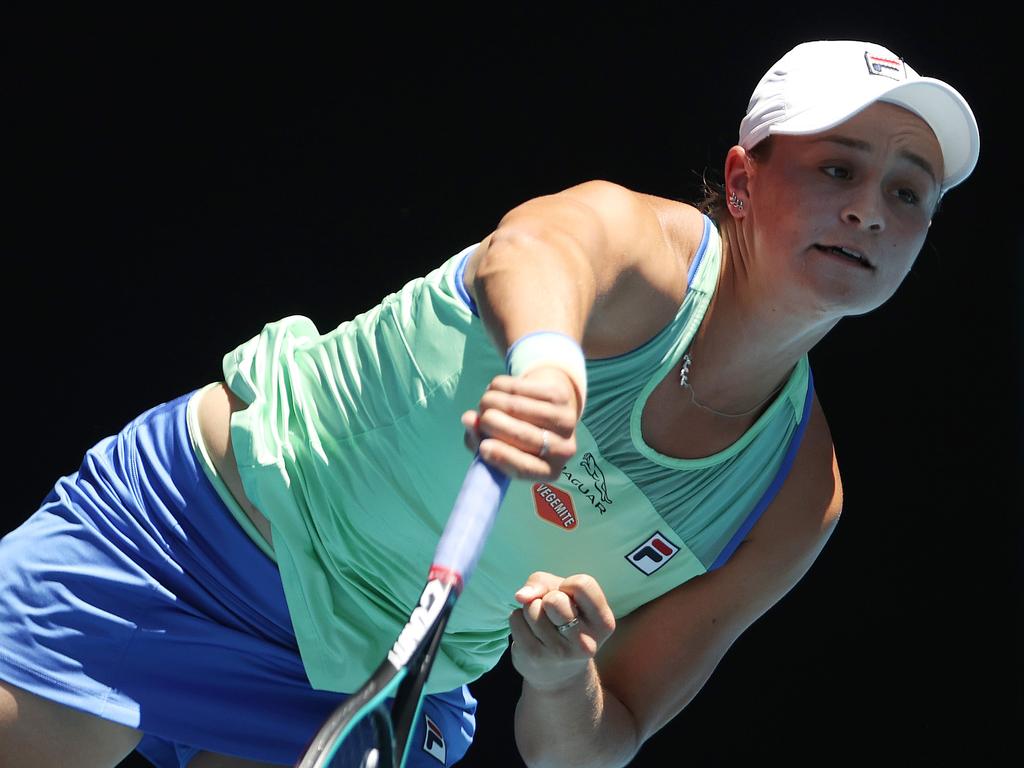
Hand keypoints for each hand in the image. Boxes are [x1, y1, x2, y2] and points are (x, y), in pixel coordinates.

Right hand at [461, 366, 578, 480]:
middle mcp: (563, 450)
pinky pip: (519, 387)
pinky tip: (496, 389)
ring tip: (485, 403)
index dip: (503, 457)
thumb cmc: (515, 435)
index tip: (483, 447)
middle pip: (522, 435)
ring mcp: (566, 421)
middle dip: (491, 423)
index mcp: (549, 471)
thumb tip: (469, 419)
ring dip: (491, 401)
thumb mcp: (498, 448)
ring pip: (517, 407)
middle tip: (481, 418)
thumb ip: (478, 440)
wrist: (546, 406)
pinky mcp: (560, 395)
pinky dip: (499, 386)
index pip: (525, 468)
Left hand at [509, 571, 615, 690]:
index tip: (568, 597)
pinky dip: (518, 619)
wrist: (558, 671)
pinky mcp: (534, 657)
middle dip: (547, 598)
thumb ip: (544, 582)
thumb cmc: (563, 619)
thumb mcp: (564, 596)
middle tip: (552, 611)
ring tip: (542, 623)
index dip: (567, 585)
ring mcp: (559, 653)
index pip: (582, 584)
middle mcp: (586, 642)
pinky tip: (530, 632)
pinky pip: (516, 619)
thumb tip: (521, 596)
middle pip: (554, 600)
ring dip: (531, 608)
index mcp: (603, 623)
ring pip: (532, 607)